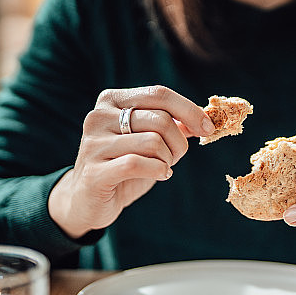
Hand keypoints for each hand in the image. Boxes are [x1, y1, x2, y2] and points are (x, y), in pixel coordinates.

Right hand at [48, 85, 214, 237]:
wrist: (87, 200)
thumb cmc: (123, 166)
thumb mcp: (148, 140)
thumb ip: (171, 125)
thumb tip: (204, 117)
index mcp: (112, 100)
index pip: (159, 94)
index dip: (189, 110)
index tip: (208, 128)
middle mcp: (99, 116)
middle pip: (160, 120)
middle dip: (179, 143)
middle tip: (176, 157)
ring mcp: (94, 143)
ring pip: (153, 142)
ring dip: (168, 159)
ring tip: (162, 167)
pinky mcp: (94, 171)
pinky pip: (138, 164)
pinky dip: (157, 170)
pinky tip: (159, 175)